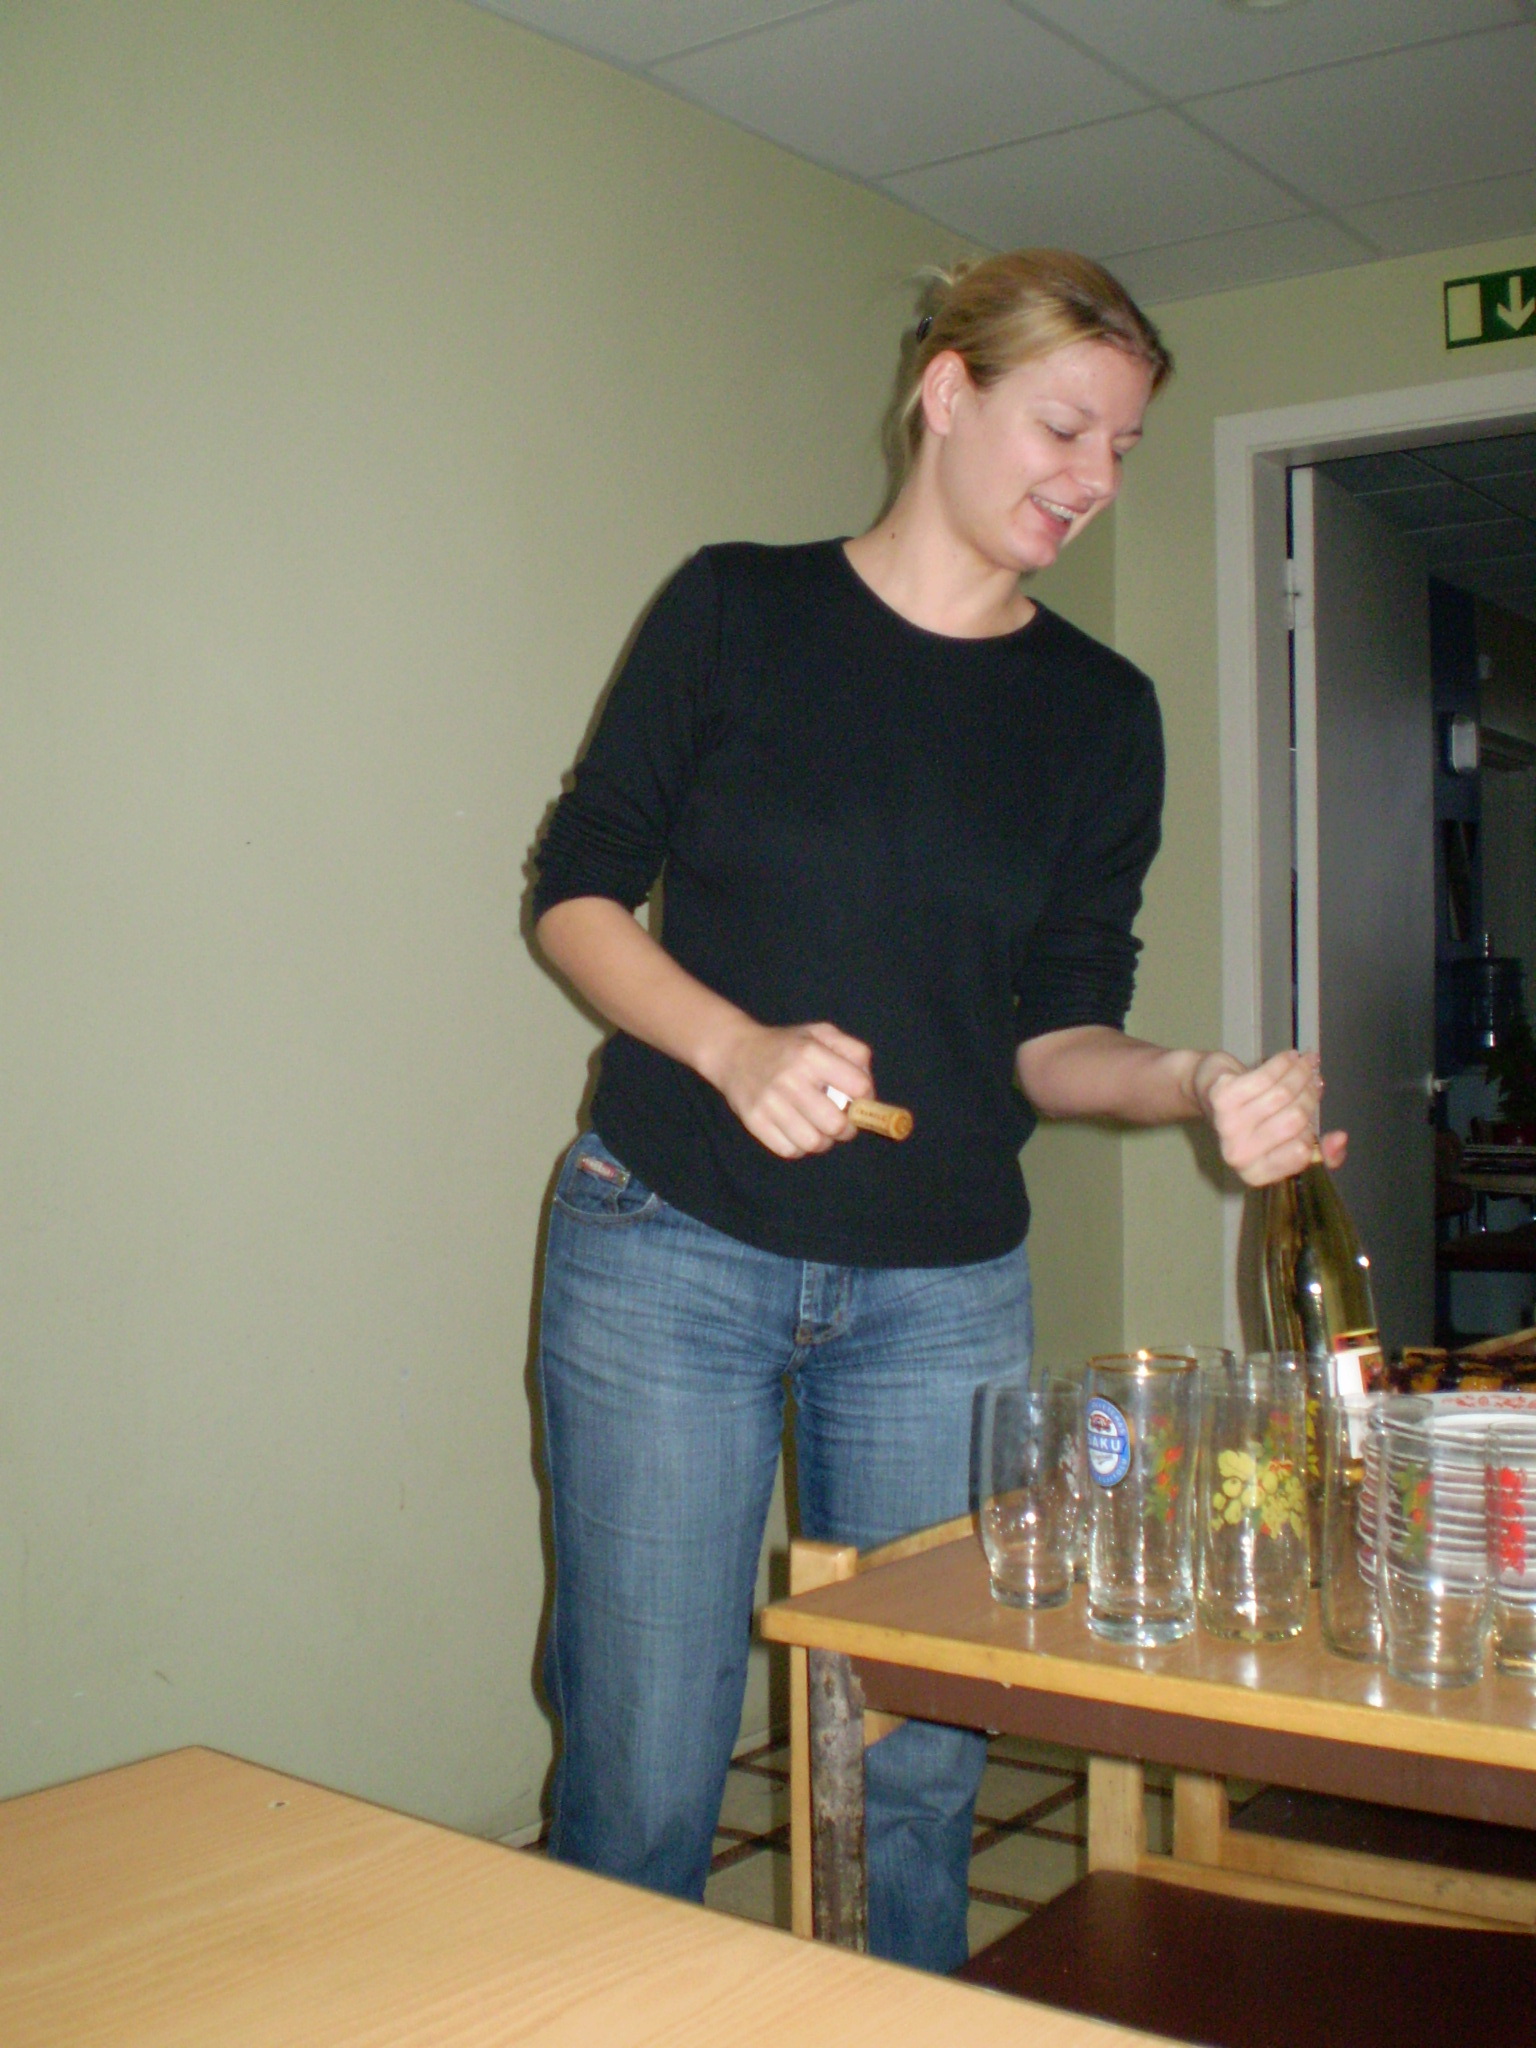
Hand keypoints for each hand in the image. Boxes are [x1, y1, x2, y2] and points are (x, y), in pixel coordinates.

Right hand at [709, 1019, 873, 1158]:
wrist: (735, 1052)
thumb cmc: (787, 1045)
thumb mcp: (821, 1034)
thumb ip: (853, 1051)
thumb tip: (868, 1088)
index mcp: (811, 1054)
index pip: (858, 1086)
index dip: (866, 1097)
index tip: (858, 1098)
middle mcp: (790, 1078)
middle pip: (836, 1123)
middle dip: (847, 1128)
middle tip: (841, 1122)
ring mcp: (770, 1102)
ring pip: (814, 1142)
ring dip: (824, 1141)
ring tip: (820, 1129)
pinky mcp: (754, 1121)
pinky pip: (789, 1151)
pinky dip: (799, 1147)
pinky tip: (798, 1132)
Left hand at [1196, 1049, 1347, 1187]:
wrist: (1206, 1090)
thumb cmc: (1254, 1119)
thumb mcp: (1286, 1140)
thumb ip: (1319, 1150)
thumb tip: (1340, 1139)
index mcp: (1255, 1173)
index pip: (1301, 1154)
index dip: (1313, 1132)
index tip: (1314, 1113)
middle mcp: (1239, 1154)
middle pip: (1296, 1119)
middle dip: (1310, 1095)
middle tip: (1314, 1079)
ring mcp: (1228, 1126)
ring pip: (1283, 1094)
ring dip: (1301, 1072)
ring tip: (1306, 1063)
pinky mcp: (1222, 1097)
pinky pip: (1267, 1076)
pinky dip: (1284, 1062)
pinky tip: (1291, 1057)